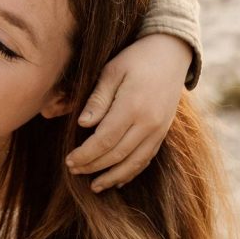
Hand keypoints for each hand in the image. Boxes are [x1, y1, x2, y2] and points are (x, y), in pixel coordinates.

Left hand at [64, 33, 190, 191]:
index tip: (68, 161)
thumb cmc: (135, 58)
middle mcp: (148, 123)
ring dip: (112, 176)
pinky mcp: (163, 132)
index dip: (85, 154)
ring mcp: (158, 130)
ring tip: (94, 185)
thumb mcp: (112, 71)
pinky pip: (147, 158)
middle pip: (117, 155)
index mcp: (132, 106)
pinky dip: (131, 172)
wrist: (171, 53)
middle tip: (73, 171)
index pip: (104, 140)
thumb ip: (98, 100)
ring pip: (134, 163)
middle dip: (93, 166)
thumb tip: (83, 125)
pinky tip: (118, 179)